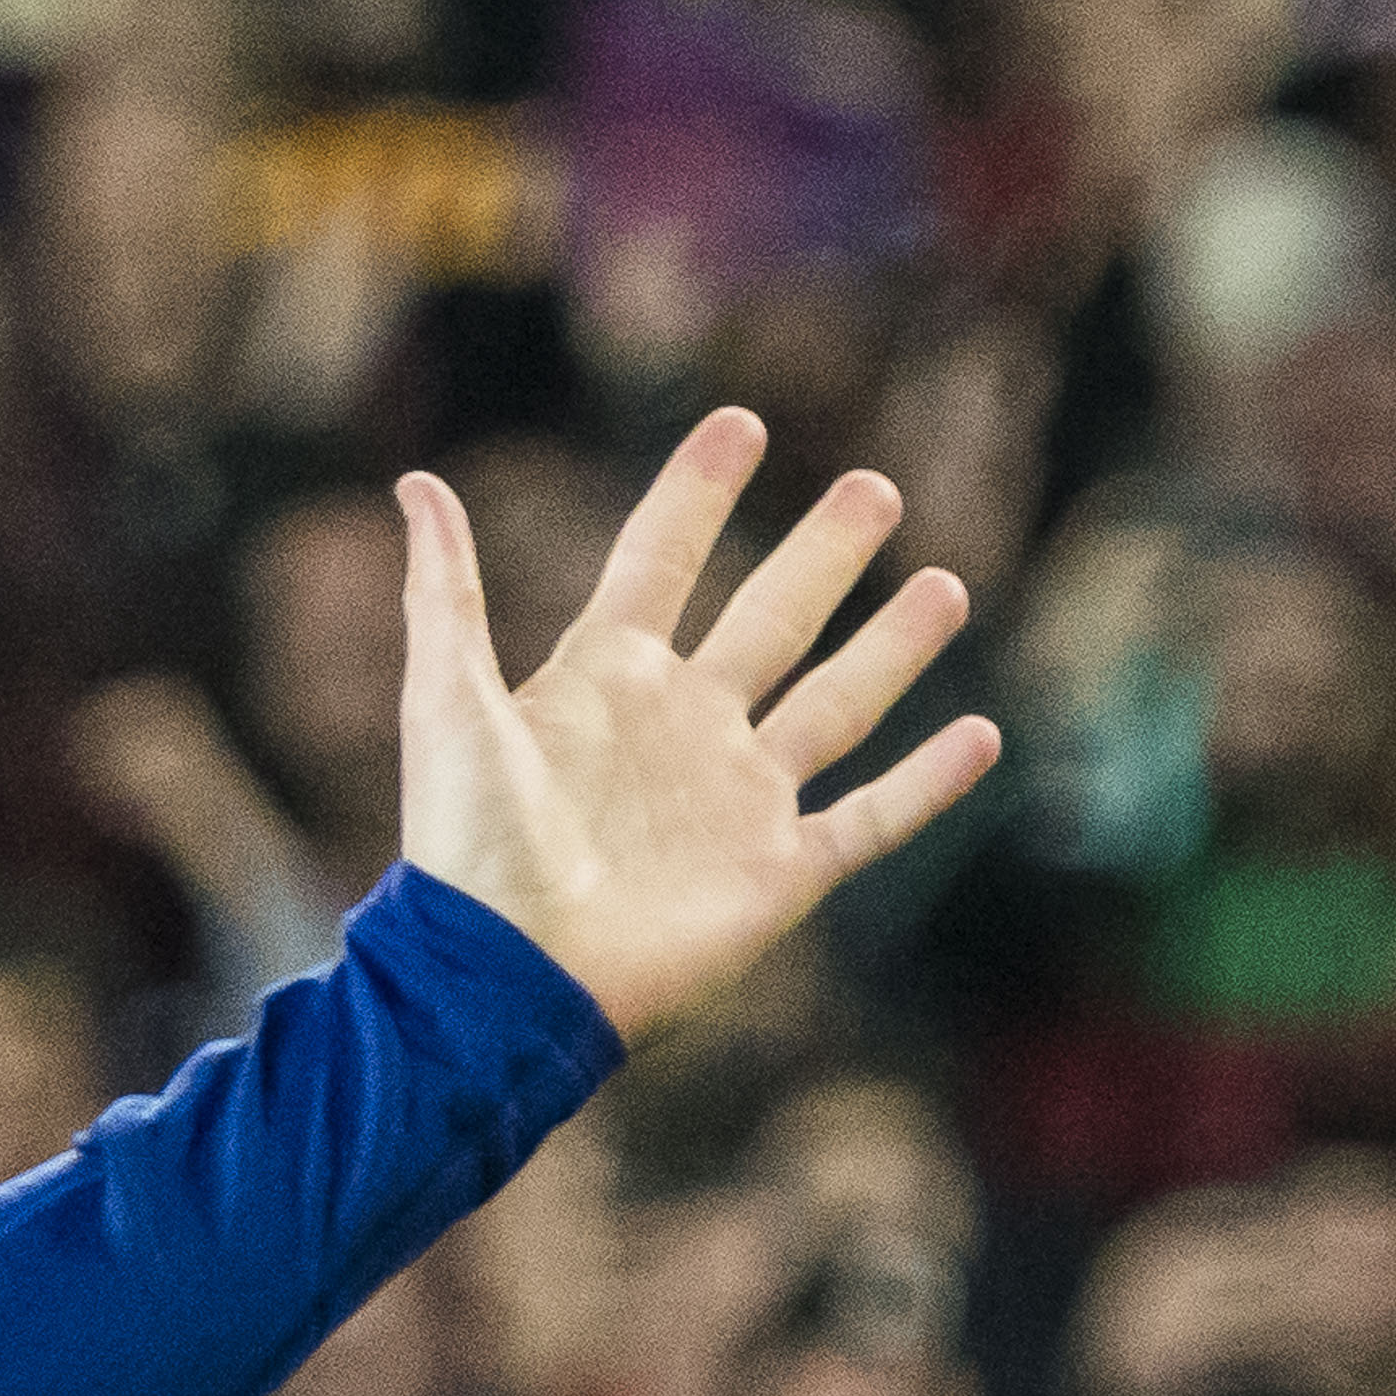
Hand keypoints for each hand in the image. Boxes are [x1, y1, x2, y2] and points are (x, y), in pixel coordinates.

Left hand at [399, 409, 1000, 1036]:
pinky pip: (871, 818)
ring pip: (835, 704)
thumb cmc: (468, 845)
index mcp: (604, 681)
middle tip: (875, 488)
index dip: (696, 495)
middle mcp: (680, 728)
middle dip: (821, 555)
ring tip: (944, 583)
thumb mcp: (447, 701)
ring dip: (891, 646)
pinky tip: (980, 733)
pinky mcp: (779, 871)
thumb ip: (444, 592)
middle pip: (769, 619)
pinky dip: (928, 781)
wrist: (506, 971)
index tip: (739, 424)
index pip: (659, 562)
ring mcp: (736, 799)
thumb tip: (415, 482)